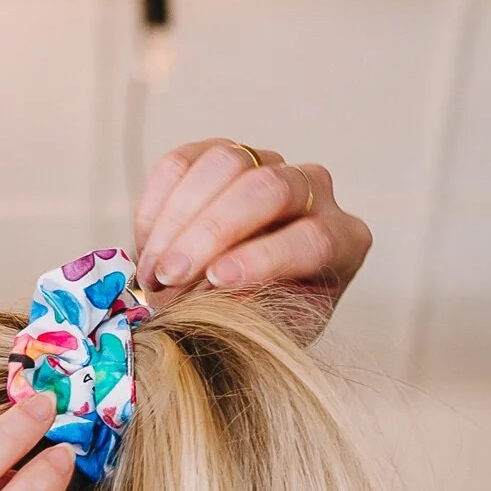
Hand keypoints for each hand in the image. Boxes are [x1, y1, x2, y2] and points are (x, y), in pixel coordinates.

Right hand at [133, 140, 371, 331]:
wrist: (229, 308)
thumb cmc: (258, 325)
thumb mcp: (267, 333)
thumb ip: (253, 313)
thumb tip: (214, 291)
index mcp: (343, 241)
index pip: (314, 237)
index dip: (265, 257)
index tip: (219, 280)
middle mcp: (314, 193)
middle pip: (269, 188)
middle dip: (214, 230)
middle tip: (172, 274)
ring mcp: (268, 165)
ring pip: (226, 163)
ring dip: (178, 218)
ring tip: (154, 270)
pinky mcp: (220, 156)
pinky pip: (182, 162)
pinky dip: (156, 205)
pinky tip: (147, 247)